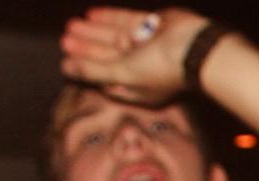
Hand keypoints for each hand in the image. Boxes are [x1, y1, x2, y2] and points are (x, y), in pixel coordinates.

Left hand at [60, 7, 211, 104]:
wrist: (194, 47)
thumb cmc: (160, 69)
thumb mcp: (122, 74)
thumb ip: (93, 70)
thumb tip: (66, 69)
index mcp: (137, 88)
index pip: (105, 80)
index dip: (86, 71)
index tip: (66, 63)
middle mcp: (141, 69)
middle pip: (107, 57)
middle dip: (86, 49)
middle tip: (64, 40)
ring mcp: (147, 46)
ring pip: (114, 38)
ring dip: (93, 32)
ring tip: (71, 25)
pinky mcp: (152, 25)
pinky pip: (127, 21)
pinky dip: (109, 18)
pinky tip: (91, 15)